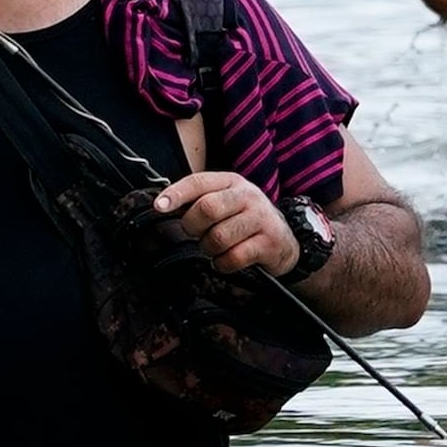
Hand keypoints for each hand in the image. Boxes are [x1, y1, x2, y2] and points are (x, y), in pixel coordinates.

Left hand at [151, 167, 305, 278]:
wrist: (286, 241)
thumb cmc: (247, 221)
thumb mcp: (227, 202)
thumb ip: (200, 200)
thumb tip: (164, 205)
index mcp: (232, 182)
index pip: (199, 182)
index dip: (176, 194)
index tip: (159, 207)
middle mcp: (248, 196)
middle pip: (207, 208)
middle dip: (193, 226)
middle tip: (196, 233)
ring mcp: (261, 219)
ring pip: (218, 237)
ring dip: (209, 248)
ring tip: (215, 248)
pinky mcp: (269, 243)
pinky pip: (234, 257)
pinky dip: (223, 263)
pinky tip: (227, 260)